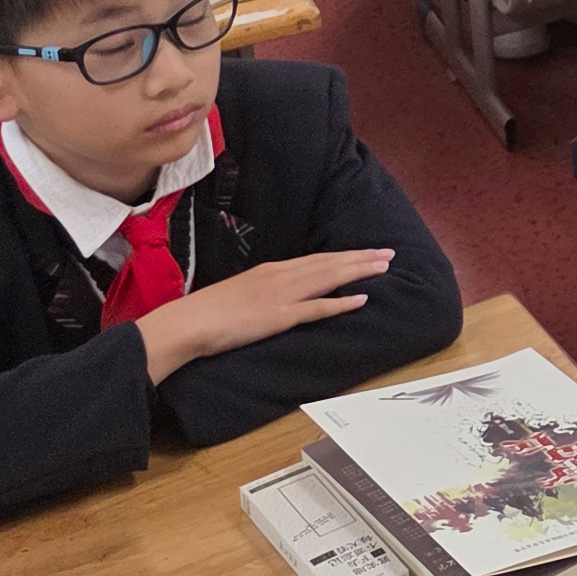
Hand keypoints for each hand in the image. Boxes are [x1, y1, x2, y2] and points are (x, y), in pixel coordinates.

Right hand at [134, 250, 398, 379]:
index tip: (366, 252)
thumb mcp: (241, 292)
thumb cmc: (208, 312)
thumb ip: (263, 291)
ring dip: (358, 272)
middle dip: (360, 258)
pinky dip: (340, 303)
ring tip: (383, 267)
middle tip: (389, 253)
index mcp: (271, 270)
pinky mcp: (278, 316)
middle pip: (328, 263)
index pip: (316, 259)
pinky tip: (361, 299)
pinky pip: (315, 309)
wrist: (188, 323)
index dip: (343, 255)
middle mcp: (280, 276)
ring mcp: (281, 295)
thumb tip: (277, 294)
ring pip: (328, 278)